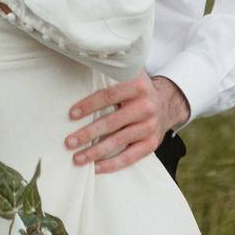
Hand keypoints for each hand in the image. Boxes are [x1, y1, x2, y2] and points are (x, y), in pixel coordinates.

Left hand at [64, 72, 190, 173]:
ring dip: (95, 152)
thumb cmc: (135, 90)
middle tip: (69, 142)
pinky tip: (96, 168)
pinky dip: (112, 164)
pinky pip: (130, 157)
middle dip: (87, 133)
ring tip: (77, 158)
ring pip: (118, 141)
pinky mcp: (152, 143)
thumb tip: (80, 66)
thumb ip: (110, 72)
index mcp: (138, 86)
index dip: (89, 105)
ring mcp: (150, 126)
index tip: (71, 115)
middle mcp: (146, 106)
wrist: (165, 103)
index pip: (109, 96)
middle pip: (111, 122)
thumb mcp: (128, 75)